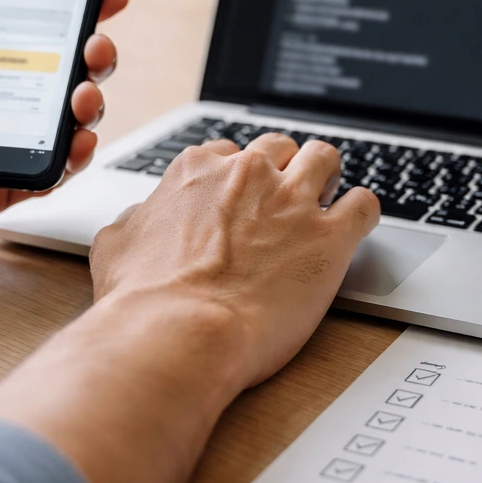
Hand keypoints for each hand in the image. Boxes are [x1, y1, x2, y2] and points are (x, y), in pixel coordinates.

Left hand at [0, 0, 128, 270]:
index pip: (28, 30)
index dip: (73, 12)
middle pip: (61, 73)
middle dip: (94, 54)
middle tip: (96, 45)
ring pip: (66, 121)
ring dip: (90, 102)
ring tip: (83, 94)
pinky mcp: (0, 185)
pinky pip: (52, 171)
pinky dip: (74, 156)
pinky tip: (78, 139)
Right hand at [89, 133, 379, 388]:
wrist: (178, 334)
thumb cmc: (144, 300)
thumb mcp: (116, 245)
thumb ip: (137, 219)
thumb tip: (142, 217)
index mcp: (198, 171)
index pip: (229, 153)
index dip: (238, 179)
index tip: (243, 199)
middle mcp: (248, 174)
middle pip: (280, 148)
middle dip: (284, 171)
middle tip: (284, 203)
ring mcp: (292, 202)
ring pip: (325, 159)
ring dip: (326, 178)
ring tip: (326, 203)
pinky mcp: (329, 237)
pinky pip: (365, 204)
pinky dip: (362, 213)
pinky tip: (355, 228)